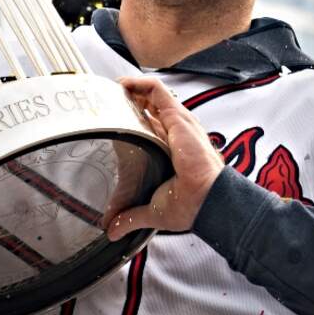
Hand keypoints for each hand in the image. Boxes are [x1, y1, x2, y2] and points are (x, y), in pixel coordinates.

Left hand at [106, 77, 223, 240]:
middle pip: (151, 108)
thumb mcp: (153, 212)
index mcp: (171, 151)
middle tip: (106, 103)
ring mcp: (178, 124)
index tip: (113, 119)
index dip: (134, 120)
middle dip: (129, 101)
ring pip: (154, 96)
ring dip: (132, 89)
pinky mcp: (178, 117)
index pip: (152, 127)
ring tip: (111, 90)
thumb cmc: (191, 205)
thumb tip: (114, 230)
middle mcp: (175, 135)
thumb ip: (131, 217)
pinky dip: (140, 84)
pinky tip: (122, 85)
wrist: (206, 200)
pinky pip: (158, 91)